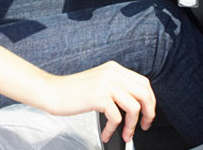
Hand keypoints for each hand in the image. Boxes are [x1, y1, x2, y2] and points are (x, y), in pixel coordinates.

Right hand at [39, 61, 155, 142]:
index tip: (147, 114)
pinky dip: (113, 130)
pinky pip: (116, 117)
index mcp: (114, 68)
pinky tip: (106, 134)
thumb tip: (136, 104)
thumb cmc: (72, 91)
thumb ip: (116, 87)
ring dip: (131, 125)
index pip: (144, 83)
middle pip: (144, 93)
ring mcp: (106, 84)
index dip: (150, 101)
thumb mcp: (99, 82)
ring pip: (134, 107)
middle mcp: (112, 73)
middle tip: (143, 126)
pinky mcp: (98, 96)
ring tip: (125, 134)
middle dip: (148, 113)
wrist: (52, 91)